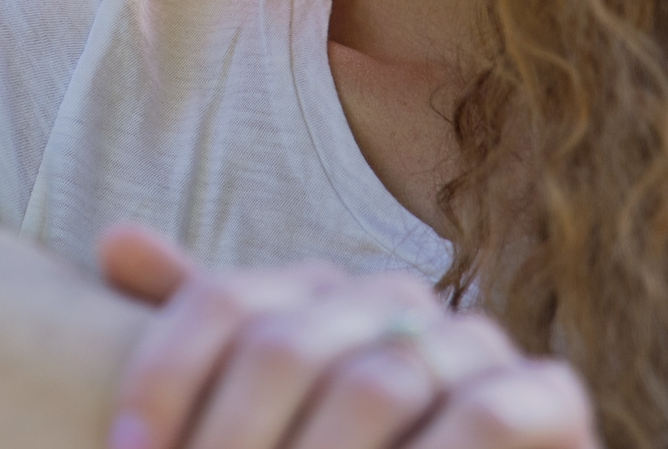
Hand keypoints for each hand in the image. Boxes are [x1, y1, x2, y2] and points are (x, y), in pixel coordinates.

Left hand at [99, 224, 594, 448]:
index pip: (227, 303)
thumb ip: (198, 340)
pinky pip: (486, 416)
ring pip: (375, 384)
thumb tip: (115, 239)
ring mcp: (477, 347)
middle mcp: (398, 303)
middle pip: (290, 346)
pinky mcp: (552, 399)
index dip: (165, 374)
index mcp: (324, 295)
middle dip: (230, 439)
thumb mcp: (263, 416)